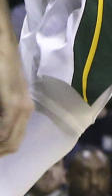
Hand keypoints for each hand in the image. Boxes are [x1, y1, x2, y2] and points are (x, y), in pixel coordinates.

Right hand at [0, 40, 31, 154]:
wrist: (3, 45)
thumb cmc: (0, 68)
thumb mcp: (2, 94)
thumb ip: (2, 112)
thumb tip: (1, 126)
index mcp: (23, 109)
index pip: (14, 141)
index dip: (0, 150)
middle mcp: (26, 110)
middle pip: (12, 145)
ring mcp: (21, 106)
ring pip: (9, 141)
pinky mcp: (13, 101)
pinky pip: (5, 129)